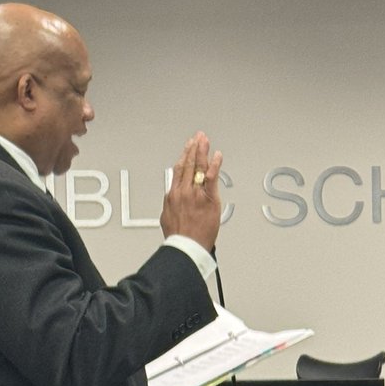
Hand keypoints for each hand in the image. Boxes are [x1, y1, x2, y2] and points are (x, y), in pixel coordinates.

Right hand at [160, 132, 222, 251]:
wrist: (185, 247)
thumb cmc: (178, 237)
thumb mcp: (167, 217)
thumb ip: (171, 205)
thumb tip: (171, 201)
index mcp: (172, 195)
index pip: (178, 170)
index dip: (184, 156)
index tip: (187, 148)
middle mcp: (183, 191)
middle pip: (188, 164)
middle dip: (193, 148)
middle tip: (198, 137)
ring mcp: (195, 193)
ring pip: (198, 166)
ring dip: (202, 151)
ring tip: (205, 140)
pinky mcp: (208, 198)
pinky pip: (211, 177)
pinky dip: (214, 164)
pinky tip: (217, 156)